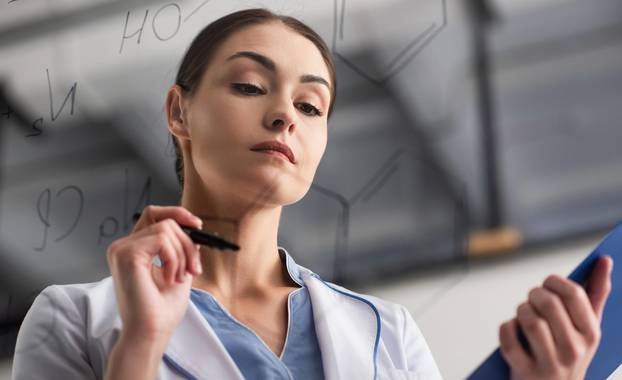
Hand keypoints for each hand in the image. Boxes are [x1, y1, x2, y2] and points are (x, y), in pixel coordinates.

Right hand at [106, 205, 202, 342]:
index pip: (153, 215)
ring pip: (166, 229)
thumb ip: (182, 247)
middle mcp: (124, 247)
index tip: (196, 224)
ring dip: (182, 255)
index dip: (176, 213)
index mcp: (134, 249)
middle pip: (165, 222)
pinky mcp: (126, 254)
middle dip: (187, 244)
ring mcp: (122, 249)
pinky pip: (161, 239)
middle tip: (193, 269)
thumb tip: (192, 226)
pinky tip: (170, 278)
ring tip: (178, 278)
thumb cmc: (161, 310)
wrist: (152, 332)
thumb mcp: (179, 269)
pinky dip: (174, 258)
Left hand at [499, 255, 612, 379]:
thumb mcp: (588, 328)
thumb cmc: (570, 351)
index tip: (548, 283)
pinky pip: (509, 338)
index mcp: (591, 334)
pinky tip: (513, 329)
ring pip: (529, 320)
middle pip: (548, 303)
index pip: (574, 294)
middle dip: (535, 294)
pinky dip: (506, 328)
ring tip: (524, 313)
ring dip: (521, 310)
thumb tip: (604, 259)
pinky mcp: (525, 372)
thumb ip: (596, 293)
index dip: (555, 281)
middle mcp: (573, 350)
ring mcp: (549, 363)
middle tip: (533, 298)